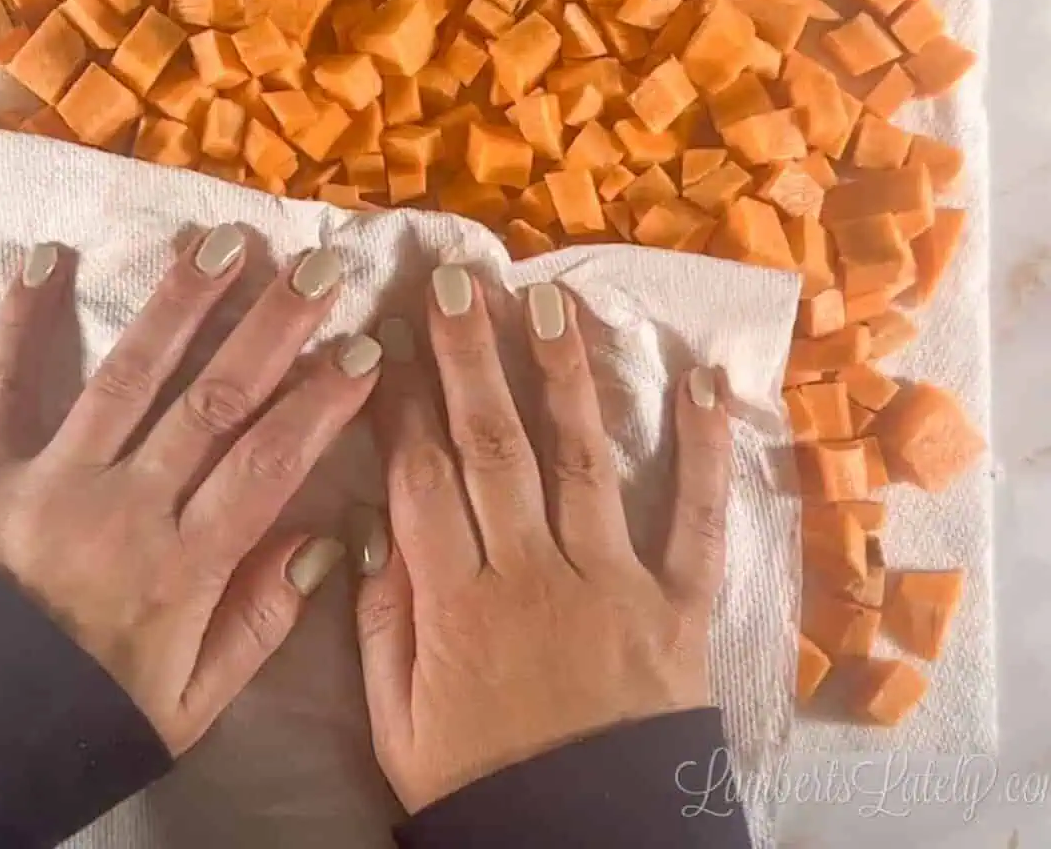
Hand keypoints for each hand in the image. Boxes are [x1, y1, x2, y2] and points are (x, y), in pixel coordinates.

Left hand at [0, 227, 379, 755]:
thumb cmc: (92, 715)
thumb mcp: (192, 702)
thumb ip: (260, 620)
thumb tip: (325, 536)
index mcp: (183, 566)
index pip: (270, 462)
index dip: (323, 401)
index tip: (364, 347)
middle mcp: (124, 509)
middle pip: (214, 400)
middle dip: (273, 327)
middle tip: (318, 267)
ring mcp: (50, 482)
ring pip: (129, 377)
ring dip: (181, 302)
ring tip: (224, 239)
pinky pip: (2, 388)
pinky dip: (20, 321)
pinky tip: (44, 256)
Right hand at [354, 266, 731, 812]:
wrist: (589, 848)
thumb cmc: (482, 782)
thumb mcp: (398, 724)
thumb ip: (380, 621)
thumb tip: (367, 525)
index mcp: (457, 604)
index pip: (422, 478)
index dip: (405, 401)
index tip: (396, 335)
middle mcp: (534, 575)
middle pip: (493, 445)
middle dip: (471, 355)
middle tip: (460, 280)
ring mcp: (614, 583)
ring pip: (582, 460)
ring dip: (564, 374)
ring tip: (549, 301)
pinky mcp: (682, 605)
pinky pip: (697, 519)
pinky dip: (704, 450)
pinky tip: (705, 383)